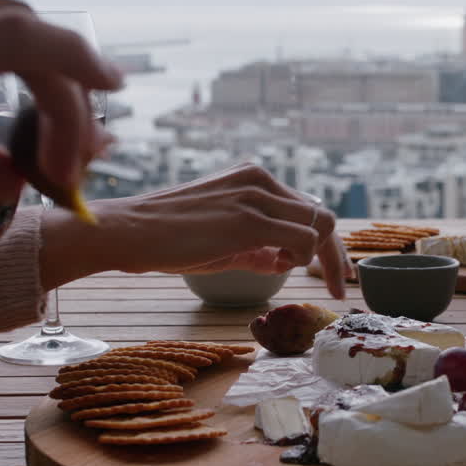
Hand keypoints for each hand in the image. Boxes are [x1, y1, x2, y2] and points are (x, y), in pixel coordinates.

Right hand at [40, 164, 348, 298]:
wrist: (129, 232)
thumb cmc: (167, 239)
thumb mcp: (219, 240)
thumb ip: (254, 247)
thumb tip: (280, 261)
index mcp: (253, 178)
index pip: (306, 208)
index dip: (326, 243)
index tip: (335, 273)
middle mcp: (260, 179)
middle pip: (322, 215)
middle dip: (334, 255)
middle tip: (337, 287)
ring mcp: (255, 195)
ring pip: (319, 224)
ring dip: (313, 256)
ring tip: (280, 269)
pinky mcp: (248, 218)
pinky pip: (301, 238)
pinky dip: (300, 258)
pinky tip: (275, 266)